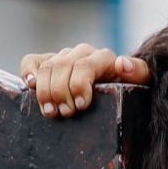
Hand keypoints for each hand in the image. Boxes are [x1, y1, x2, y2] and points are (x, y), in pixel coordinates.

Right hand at [20, 44, 150, 117]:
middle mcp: (83, 54)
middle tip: (66, 114)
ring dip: (46, 91)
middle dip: (62, 92)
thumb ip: (138, 72)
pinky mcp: (49, 63)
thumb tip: (122, 64)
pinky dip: (28, 72)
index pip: (86, 65)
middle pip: (63, 67)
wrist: (115, 98)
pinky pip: (33, 60)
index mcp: (103, 59)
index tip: (81, 106)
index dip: (79, 85)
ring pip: (48, 67)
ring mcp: (65, 58)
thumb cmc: (128, 96)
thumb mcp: (139, 85)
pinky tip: (30, 87)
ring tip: (51, 112)